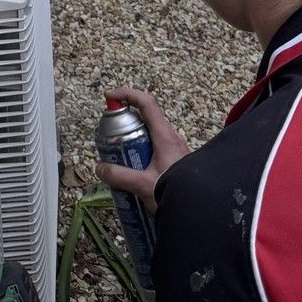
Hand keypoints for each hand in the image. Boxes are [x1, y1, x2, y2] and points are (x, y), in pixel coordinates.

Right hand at [96, 87, 188, 208]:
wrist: (201, 208)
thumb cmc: (177, 192)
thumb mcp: (143, 185)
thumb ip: (119, 177)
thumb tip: (100, 168)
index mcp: (164, 136)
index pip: (146, 102)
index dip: (127, 94)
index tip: (110, 97)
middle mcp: (171, 137)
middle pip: (144, 119)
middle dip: (124, 124)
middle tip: (110, 139)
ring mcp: (174, 149)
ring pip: (149, 135)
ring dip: (132, 141)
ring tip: (120, 160)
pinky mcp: (175, 161)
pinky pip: (155, 149)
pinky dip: (141, 153)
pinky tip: (134, 173)